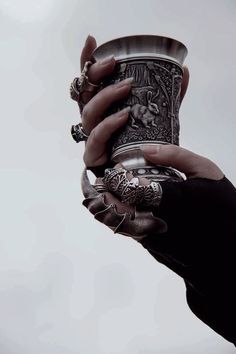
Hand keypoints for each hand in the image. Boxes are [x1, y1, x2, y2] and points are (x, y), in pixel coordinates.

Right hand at [79, 35, 189, 167]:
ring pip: (88, 112)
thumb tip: (183, 72)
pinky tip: (123, 116)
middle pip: (83, 92)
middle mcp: (93, 119)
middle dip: (95, 74)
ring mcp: (90, 136)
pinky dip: (109, 124)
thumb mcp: (156, 114)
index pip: (89, 81)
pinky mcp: (92, 154)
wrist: (140, 173)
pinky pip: (96, 137)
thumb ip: (168, 95)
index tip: (92, 41)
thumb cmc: (143, 142)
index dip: (87, 61)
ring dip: (106, 97)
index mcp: (102, 107)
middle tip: (112, 63)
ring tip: (126, 87)